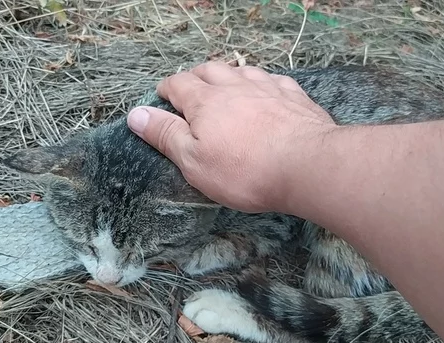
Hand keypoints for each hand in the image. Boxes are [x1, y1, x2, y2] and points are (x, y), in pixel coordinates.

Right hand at [126, 61, 336, 212]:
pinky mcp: (295, 97)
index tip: (162, 96)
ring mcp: (268, 88)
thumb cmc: (245, 170)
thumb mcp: (193, 161)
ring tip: (226, 87)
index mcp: (205, 101)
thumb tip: (136, 114)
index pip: (178, 84)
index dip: (167, 89)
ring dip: (230, 76)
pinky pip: (274, 80)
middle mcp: (236, 86)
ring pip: (243, 70)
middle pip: (210, 70)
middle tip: (191, 88)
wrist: (306, 166)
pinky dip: (263, 83)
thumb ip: (165, 135)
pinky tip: (267, 92)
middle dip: (196, 77)